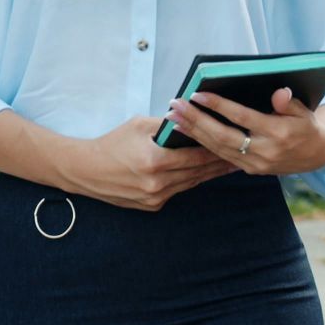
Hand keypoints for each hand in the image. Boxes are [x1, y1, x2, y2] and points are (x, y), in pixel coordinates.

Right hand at [58, 116, 236, 210]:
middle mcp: (157, 183)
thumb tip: (190, 118)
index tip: (232, 142)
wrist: (86, 170)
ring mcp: (155, 198)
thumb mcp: (138, 125)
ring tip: (226, 166)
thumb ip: (167, 124)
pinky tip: (201, 174)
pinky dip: (189, 181)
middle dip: (219, 163)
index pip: (195, 155)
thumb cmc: (111, 144)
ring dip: (209, 175)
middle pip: (198, 172)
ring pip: (190, 184)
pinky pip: (177, 191)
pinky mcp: (152, 206)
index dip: (216, 148)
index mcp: (155, 160)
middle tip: (239, 155)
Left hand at [165, 87, 324, 174]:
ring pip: (218, 149)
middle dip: (196, 121)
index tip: (198, 94)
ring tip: (174, 118)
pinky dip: (202, 144)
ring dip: (194, 133)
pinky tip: (187, 133)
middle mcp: (264, 152)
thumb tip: (279, 93)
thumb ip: (287, 103)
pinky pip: (221, 157)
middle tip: (175, 106)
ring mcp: (256, 164)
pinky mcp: (250, 170)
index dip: (219, 106)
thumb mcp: (303, 111)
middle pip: (223, 136)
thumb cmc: (307, 125)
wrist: (319, 155)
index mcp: (278, 134)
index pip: (242, 118)